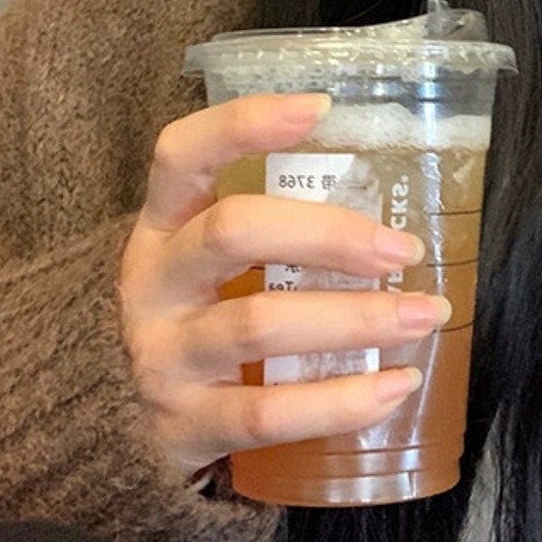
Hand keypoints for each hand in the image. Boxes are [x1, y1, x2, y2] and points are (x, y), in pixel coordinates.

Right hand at [119, 94, 445, 478]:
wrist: (117, 433)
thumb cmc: (197, 325)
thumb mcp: (208, 267)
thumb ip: (272, 232)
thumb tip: (388, 203)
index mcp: (161, 228)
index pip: (182, 154)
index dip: (244, 124)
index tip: (320, 108)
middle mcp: (152, 284)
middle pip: (234, 231)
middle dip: (329, 234)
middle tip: (403, 249)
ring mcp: (164, 356)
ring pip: (260, 323)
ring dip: (356, 318)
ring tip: (424, 314)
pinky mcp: (185, 424)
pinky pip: (271, 413)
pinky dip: (343, 400)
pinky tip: (397, 385)